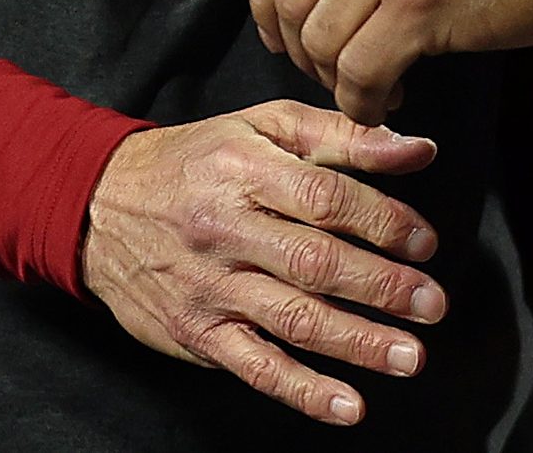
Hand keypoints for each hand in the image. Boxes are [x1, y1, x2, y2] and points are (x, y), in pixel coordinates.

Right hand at [80, 103, 447, 429]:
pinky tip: (347, 405)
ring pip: (292, 319)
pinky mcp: (196, 333)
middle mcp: (227, 229)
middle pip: (314, 262)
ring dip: (358, 343)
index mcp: (247, 171)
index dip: (384, 221)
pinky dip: (303, 391)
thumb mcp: (263, 126)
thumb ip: (343, 136)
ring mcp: (210, 287)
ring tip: (409, 357)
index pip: (326, 198)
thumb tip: (418, 148)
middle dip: (381, 287)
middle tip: (433, 305)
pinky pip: (255, 366)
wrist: (99, 205)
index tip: (426, 242)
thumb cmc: (196, 161)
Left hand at [252, 0, 532, 124]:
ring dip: (337, 79)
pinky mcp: (422, 4)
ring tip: (377, 84)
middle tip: (336, 72)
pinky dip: (366, 100)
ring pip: (320, 40)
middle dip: (302, 50)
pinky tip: (395, 97)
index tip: (284, 35)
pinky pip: (361, 72)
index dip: (270, 2)